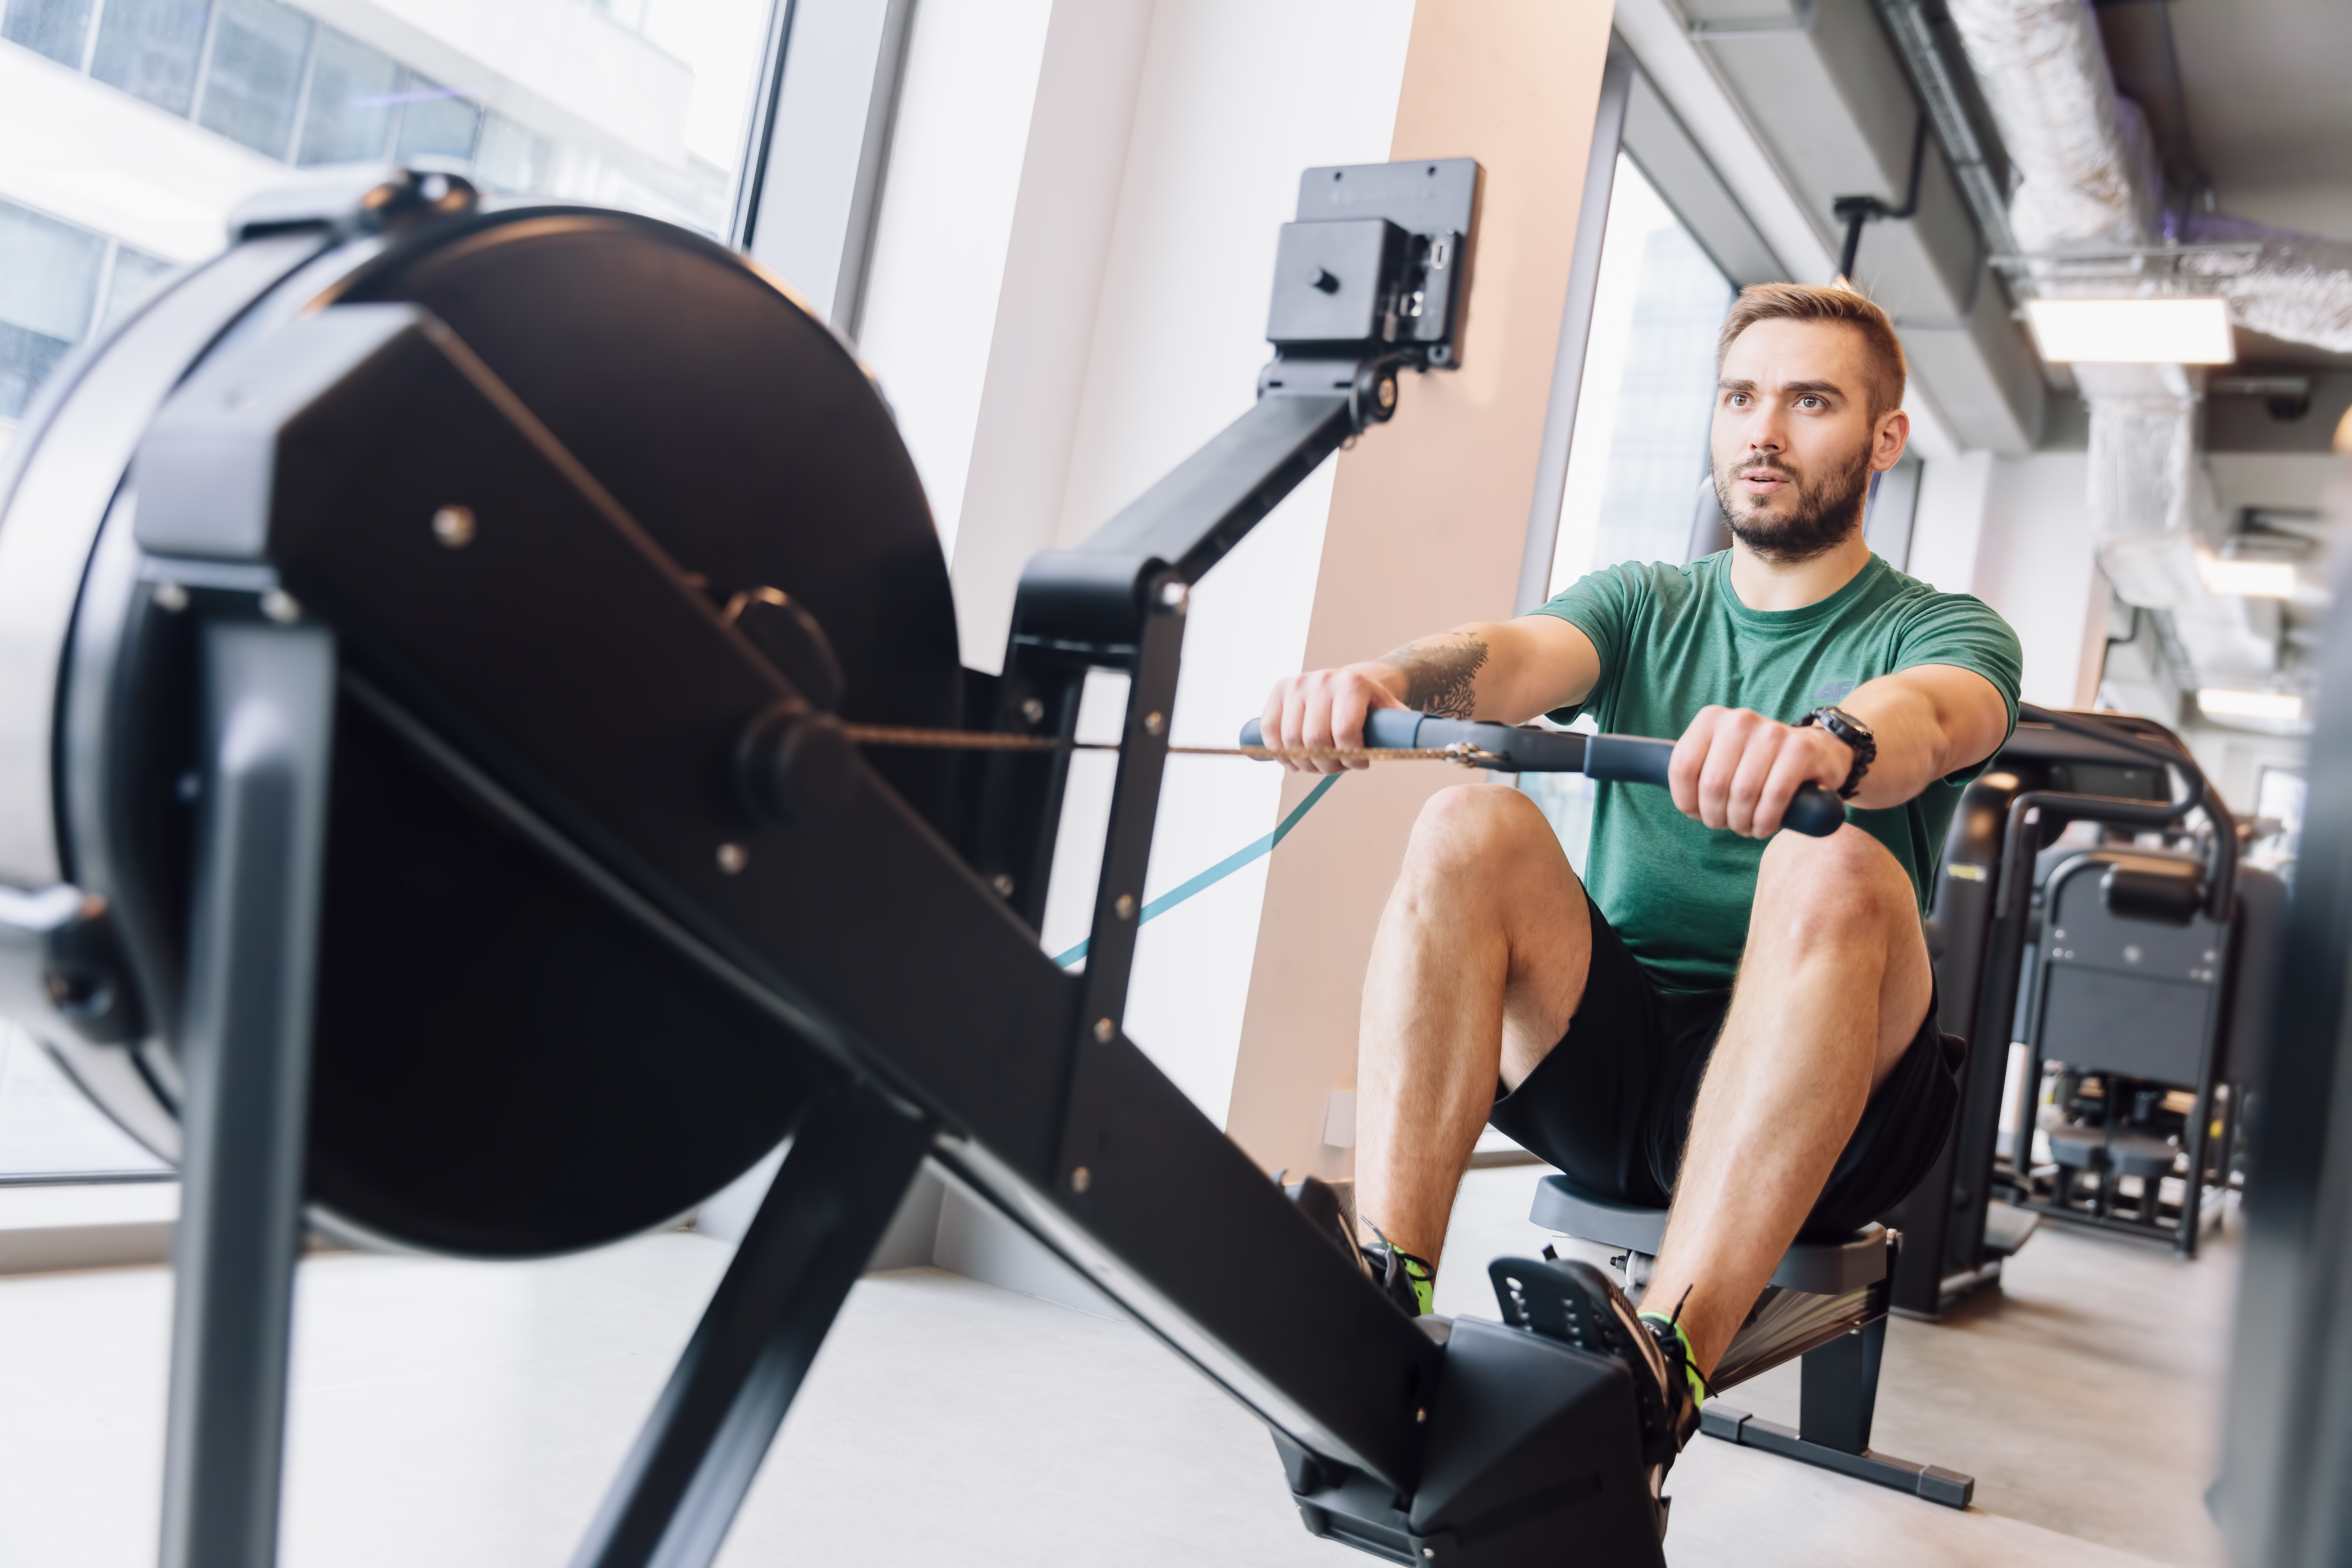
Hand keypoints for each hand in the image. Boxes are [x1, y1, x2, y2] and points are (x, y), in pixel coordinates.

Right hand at [1259, 663, 1411, 773]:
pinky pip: (1269, 732)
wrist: (1353, 681)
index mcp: (1352, 683)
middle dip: (1327, 764)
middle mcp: (1321, 679)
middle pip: (1313, 740)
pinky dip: (1279, 753)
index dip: (1351, 757)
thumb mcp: (1393, 716)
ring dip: (1304, 763)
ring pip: (1289, 740)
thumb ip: (1405, 733)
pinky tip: (1295, 759)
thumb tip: (1433, 750)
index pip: (1344, 732)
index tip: (1361, 763)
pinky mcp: (1278, 691)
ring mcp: (1297, 684)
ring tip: (1319, 763)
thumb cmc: (1374, 707)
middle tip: (1338, 766)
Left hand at [1667, 706, 1850, 836]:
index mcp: (1711, 720)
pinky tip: (1764, 826)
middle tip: (1726, 824)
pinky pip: (1774, 798)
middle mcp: (1739, 720)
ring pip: (1742, 794)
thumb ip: (1693, 770)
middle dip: (1716, 816)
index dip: (1685, 801)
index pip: (1681, 767)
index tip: (1696, 813)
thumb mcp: (1718, 758)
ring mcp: (1772, 733)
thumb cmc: (1756, 764)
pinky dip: (1765, 821)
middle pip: (1712, 785)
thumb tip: (1660, 788)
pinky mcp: (1800, 751)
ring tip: (1745, 827)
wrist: (1814, 752)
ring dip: (1741, 822)